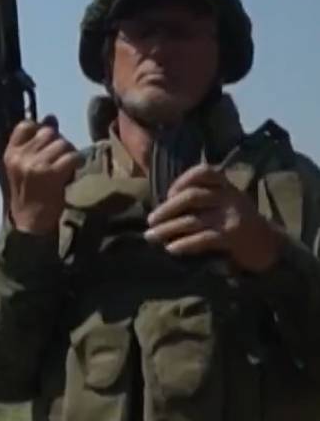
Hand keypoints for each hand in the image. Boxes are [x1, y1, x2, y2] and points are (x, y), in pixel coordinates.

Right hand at [4, 117, 82, 235]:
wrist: (30, 221)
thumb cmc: (30, 193)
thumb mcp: (25, 166)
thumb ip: (36, 143)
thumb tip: (51, 117)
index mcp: (10, 153)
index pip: (25, 125)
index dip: (40, 128)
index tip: (47, 141)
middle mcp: (20, 156)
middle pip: (48, 132)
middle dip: (59, 142)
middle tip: (61, 156)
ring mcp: (35, 164)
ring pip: (62, 143)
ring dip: (69, 152)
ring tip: (67, 165)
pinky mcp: (50, 173)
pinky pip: (71, 156)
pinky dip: (77, 162)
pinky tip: (74, 170)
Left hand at [145, 164, 282, 273]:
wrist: (270, 245)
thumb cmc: (238, 221)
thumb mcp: (225, 201)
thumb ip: (203, 197)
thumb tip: (162, 207)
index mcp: (227, 185)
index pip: (202, 172)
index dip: (181, 181)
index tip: (168, 195)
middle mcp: (230, 197)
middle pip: (191, 197)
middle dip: (166, 209)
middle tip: (150, 221)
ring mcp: (232, 216)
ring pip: (192, 220)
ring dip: (167, 229)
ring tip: (151, 236)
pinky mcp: (232, 236)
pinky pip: (202, 238)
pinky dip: (184, 244)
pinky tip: (171, 248)